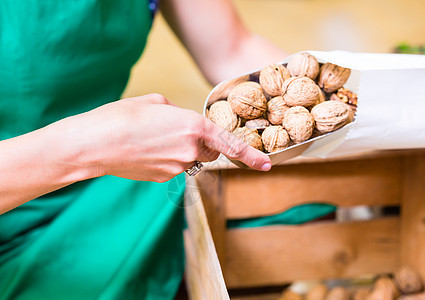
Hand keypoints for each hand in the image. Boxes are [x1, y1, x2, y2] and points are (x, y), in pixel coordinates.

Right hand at [69, 94, 270, 181]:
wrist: (93, 144)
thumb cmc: (122, 116)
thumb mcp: (157, 102)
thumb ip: (180, 113)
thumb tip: (184, 124)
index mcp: (193, 127)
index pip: (231, 145)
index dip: (251, 156)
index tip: (267, 164)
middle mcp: (190, 150)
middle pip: (210, 150)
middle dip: (205, 142)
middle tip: (180, 130)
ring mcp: (176, 168)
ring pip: (189, 158)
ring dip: (180, 148)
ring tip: (152, 138)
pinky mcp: (162, 178)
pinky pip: (174, 166)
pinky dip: (166, 158)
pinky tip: (145, 150)